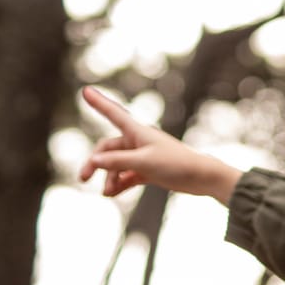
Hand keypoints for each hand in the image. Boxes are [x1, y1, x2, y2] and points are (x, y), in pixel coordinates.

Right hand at [78, 86, 241, 203]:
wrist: (201, 178)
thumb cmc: (175, 164)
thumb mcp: (143, 162)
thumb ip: (118, 162)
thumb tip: (94, 161)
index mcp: (138, 131)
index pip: (113, 114)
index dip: (99, 102)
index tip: (86, 90)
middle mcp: (138, 141)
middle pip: (108, 149)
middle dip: (96, 163)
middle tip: (83, 178)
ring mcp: (142, 156)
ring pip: (116, 165)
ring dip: (109, 178)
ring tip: (107, 193)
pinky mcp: (148, 170)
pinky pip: (127, 176)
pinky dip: (119, 184)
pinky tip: (113, 194)